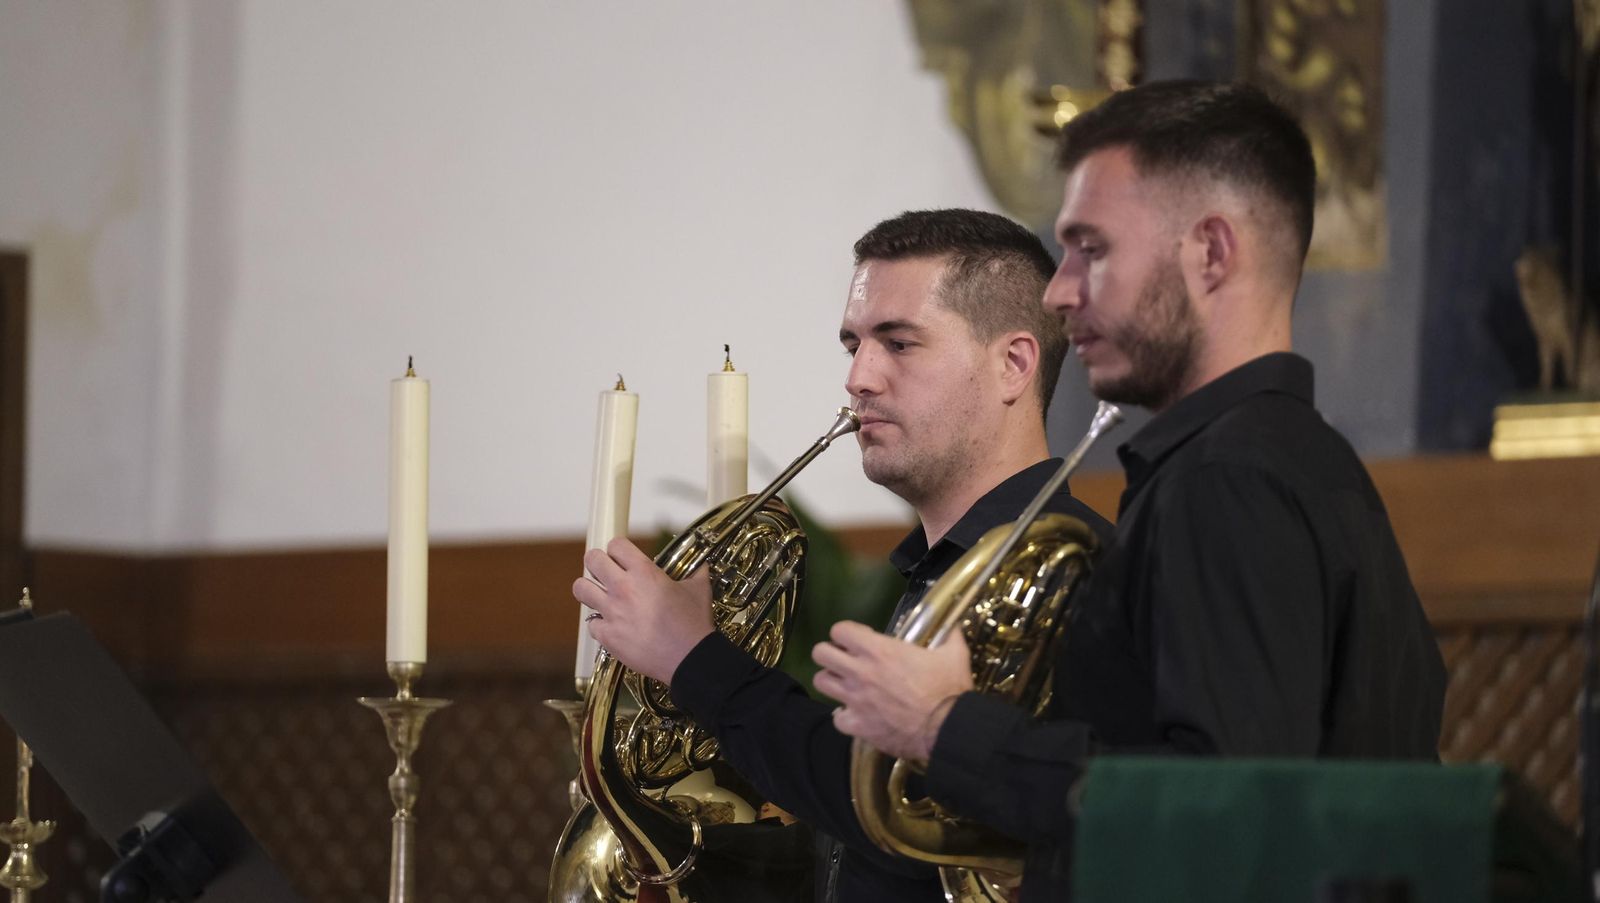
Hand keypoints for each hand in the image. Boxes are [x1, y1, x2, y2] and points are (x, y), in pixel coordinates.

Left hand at [571, 538, 714, 683]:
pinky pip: (591, 623)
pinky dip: (600, 624)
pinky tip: (613, 626)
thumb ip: (696, 572)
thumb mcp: (699, 590)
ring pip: (580, 588)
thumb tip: (700, 565)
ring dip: (590, 590)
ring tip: (600, 596)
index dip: (618, 550)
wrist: (689, 659)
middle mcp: (623, 588)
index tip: (622, 558)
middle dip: (597, 563)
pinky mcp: (607, 636)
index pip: (616, 544)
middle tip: (606, 573)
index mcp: (644, 572)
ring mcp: (612, 612)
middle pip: (592, 560)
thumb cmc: (693, 624)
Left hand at [812, 621, 973, 760]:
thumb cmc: (948, 689)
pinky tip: (856, 714)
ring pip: (821, 682)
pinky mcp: (858, 725)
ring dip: (832, 681)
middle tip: (844, 659)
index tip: (859, 640)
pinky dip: (844, 716)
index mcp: (879, 650)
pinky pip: (837, 718)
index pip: (840, 630)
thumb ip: (949, 636)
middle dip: (830, 653)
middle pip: (820, 653)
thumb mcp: (953, 654)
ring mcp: (855, 700)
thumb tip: (953, 626)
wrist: (947, 729)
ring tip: (846, 684)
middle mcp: (860, 672)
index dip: (847, 633)